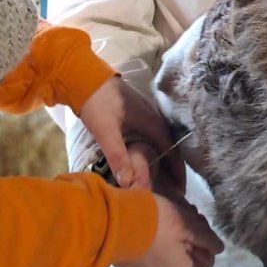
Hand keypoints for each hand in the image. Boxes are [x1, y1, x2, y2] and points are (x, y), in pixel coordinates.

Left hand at [79, 76, 186, 192]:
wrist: (85, 78)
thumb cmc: (97, 104)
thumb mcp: (106, 132)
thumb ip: (117, 156)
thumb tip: (129, 183)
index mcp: (151, 121)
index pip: (171, 148)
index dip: (177, 169)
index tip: (181, 188)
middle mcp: (153, 116)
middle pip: (170, 144)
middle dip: (174, 165)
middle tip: (176, 187)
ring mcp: (146, 112)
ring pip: (161, 138)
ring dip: (166, 157)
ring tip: (166, 176)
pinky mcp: (136, 112)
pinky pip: (153, 134)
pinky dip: (157, 148)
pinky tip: (150, 156)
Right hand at [116, 194, 222, 266]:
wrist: (111, 222)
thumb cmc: (155, 221)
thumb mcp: (187, 224)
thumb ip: (206, 238)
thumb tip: (220, 249)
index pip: (206, 261)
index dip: (205, 239)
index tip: (196, 220)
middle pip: (185, 258)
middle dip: (187, 238)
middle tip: (182, 214)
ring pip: (166, 257)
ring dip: (169, 240)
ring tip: (164, 217)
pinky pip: (147, 256)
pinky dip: (151, 243)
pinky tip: (146, 227)